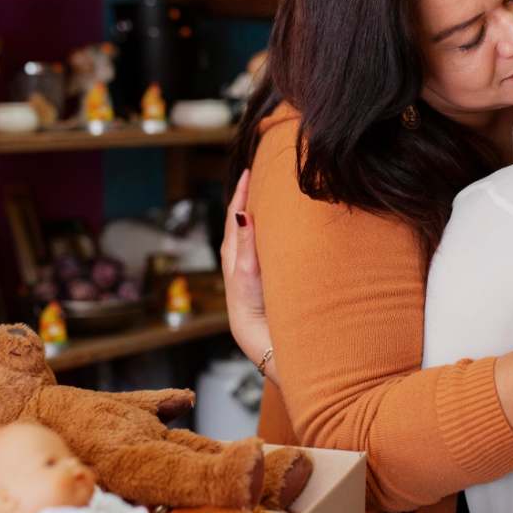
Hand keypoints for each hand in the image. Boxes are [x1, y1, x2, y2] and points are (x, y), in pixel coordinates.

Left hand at [220, 170, 273, 374]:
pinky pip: (263, 250)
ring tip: (268, 201)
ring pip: (251, 237)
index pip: (235, 215)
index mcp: (233, 256)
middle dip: (248, 201)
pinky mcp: (263, 283)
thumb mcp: (248, 273)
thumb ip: (247, 244)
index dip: (241, 192)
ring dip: (257, 218)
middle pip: (241, 223)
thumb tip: (240, 213)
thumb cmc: (252, 310)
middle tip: (258, 179)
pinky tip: (278, 237)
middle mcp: (240, 262)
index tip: (249, 170)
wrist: (262, 342)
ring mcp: (251, 273)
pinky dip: (266, 237)